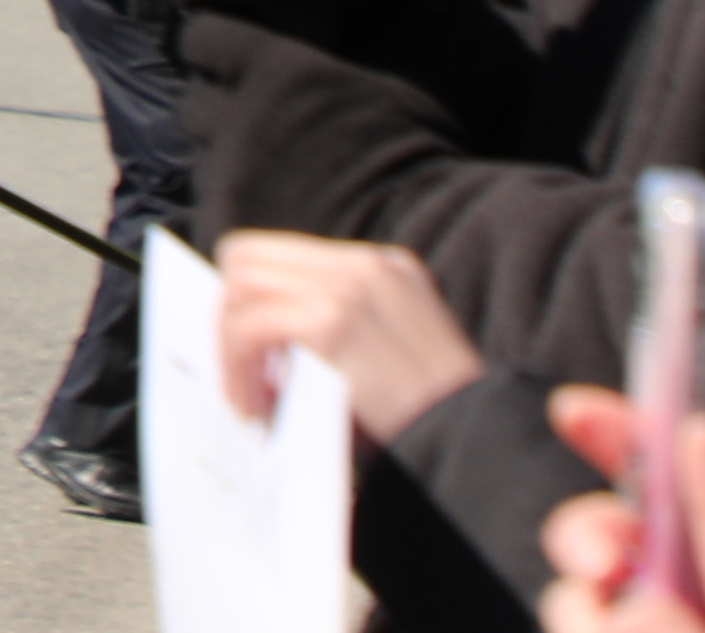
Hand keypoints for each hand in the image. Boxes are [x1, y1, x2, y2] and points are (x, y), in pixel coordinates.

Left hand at [216, 227, 484, 432]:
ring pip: (240, 287)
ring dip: (231, 347)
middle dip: (229, 316)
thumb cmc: (430, 420)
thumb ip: (336, 323)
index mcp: (385, 267)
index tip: (248, 350)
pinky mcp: (333, 321)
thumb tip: (252, 327)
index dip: (251, 300)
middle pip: (249, 259)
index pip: (282, 255)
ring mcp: (351, 287)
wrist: (476, 449)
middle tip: (239, 373)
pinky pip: (249, 327)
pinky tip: (257, 406)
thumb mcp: (390, 352)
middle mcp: (367, 266)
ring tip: (250, 398)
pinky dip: (238, 367)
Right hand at [539, 386, 704, 631]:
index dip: (614, 432)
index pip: (657, 474)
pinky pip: (570, 628)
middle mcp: (673, 588)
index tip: (572, 409)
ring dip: (599, 621)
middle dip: (585, 539)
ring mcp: (637, 623)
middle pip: (591, 529)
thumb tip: (701, 428)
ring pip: (572, 598)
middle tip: (604, 571)